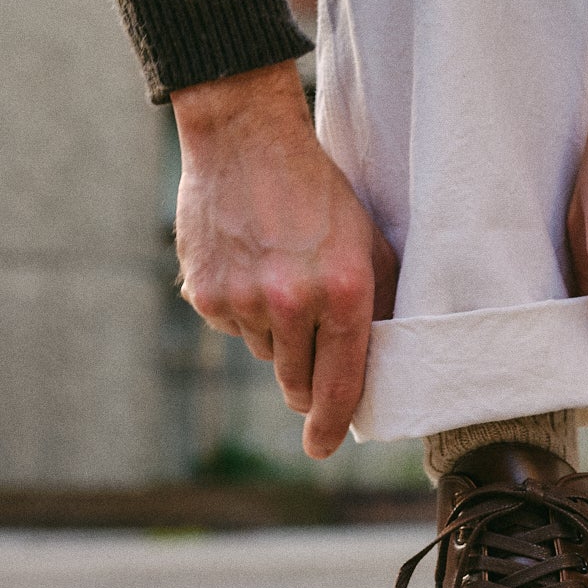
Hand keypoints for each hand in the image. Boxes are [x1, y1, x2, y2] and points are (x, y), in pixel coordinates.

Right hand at [171, 61, 397, 458]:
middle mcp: (292, 303)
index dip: (332, 422)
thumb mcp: (368, 241)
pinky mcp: (206, 293)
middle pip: (297, 380)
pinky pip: (232, 328)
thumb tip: (381, 362)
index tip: (323, 447)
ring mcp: (244, 300)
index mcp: (343, 292)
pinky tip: (250, 266)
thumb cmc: (318, 191)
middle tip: (307, 352)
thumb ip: (378, 301)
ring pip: (264, 353)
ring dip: (275, 334)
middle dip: (305, 380)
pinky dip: (242, 310)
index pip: (341, 382)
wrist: (246, 140)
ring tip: (280, 277)